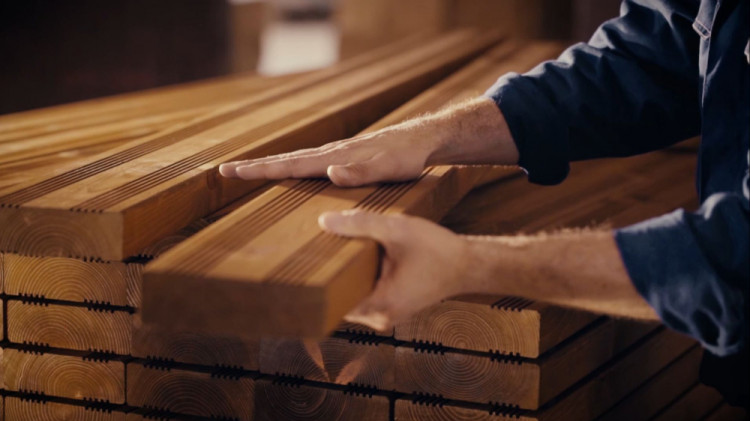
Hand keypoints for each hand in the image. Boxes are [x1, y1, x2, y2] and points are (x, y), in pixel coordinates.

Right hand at [219, 125, 439, 186]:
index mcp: (333, 159)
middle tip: (225, 171)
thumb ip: (361, 172)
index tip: (231, 172)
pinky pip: (309, 162)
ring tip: (247, 171)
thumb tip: (330, 173)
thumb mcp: (389, 169)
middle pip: (285, 160)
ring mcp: (336, 154)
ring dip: (270, 165)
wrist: (421, 139)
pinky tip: (290, 171)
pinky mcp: (343, 157)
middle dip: (254, 166)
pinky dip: (291, 165)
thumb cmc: (406, 157)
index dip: (260, 169)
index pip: (289, 165)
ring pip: (295, 160)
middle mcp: (330, 154)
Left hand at [318, 210, 467, 330]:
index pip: (331, 302)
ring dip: (343, 278)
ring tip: (329, 252)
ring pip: (350, 298)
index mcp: (380, 305)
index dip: (316, 283)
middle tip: (312, 251)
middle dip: (327, 277)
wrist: (468, 265)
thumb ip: (360, 224)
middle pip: (338, 301)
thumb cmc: (438, 249)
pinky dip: (356, 280)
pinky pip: (362, 296)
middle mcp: (380, 318)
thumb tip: (324, 221)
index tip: (304, 264)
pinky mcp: (389, 308)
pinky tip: (352, 259)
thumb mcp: (398, 229)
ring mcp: (384, 316)